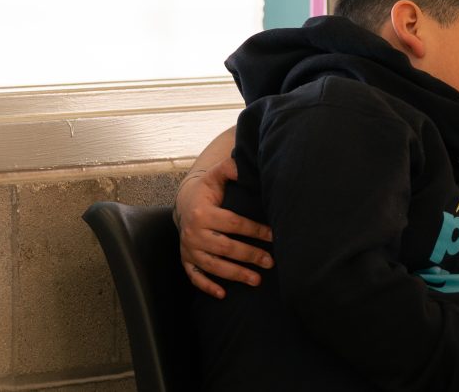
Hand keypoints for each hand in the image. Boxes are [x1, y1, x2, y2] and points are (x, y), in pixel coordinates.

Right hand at [176, 157, 273, 297]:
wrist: (184, 202)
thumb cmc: (208, 189)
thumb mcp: (217, 175)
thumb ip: (230, 168)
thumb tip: (244, 165)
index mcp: (203, 213)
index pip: (234, 224)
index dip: (255, 230)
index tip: (274, 236)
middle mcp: (194, 233)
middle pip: (225, 248)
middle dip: (249, 256)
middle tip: (271, 262)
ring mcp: (188, 249)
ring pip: (213, 266)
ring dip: (235, 274)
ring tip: (257, 280)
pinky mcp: (186, 259)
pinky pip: (195, 276)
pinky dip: (207, 287)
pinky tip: (223, 294)